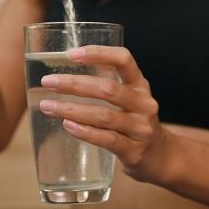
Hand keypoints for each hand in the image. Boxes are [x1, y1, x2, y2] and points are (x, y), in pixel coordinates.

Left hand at [39, 45, 176, 184]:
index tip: (71, 54)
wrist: (160, 156)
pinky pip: (107, 139)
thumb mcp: (130, 96)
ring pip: (103, 115)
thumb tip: (71, 62)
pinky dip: (85, 131)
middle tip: (48, 82)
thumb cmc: (135, 120)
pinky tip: (67, 125)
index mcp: (140, 84)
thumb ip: (108, 79)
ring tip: (48, 106)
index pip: (123, 59)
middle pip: (108, 89)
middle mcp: (144, 103)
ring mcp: (140, 128)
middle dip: (74, 84)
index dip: (98, 53)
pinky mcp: (134, 151)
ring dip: (71, 109)